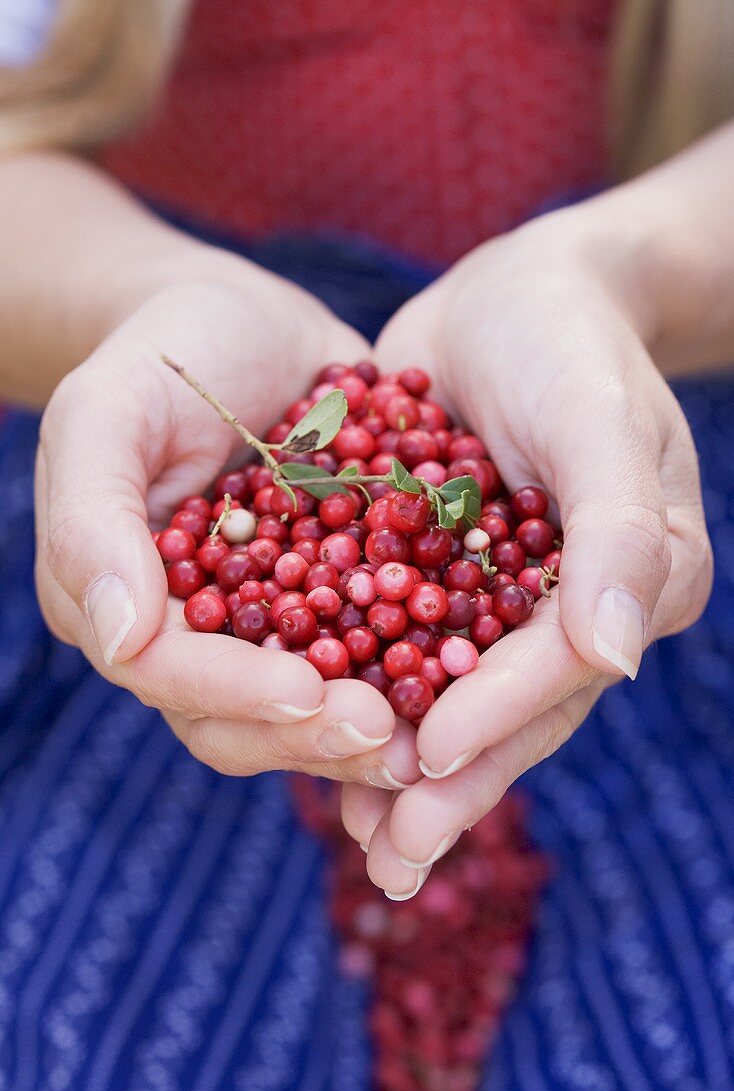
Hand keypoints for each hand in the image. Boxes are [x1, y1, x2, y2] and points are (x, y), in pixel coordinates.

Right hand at [36, 262, 419, 788]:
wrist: (245, 320)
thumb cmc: (164, 352)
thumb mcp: (106, 411)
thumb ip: (92, 521)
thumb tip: (118, 639)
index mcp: (131, 603)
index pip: (170, 673)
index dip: (233, 692)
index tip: (306, 692)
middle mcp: (202, 632)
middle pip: (242, 719)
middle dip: (311, 733)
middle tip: (388, 735)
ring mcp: (277, 622)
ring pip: (313, 706)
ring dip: (371, 729)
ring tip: (438, 732)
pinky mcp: (342, 596)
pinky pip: (376, 648)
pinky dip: (418, 666)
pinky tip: (471, 674)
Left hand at [342, 211, 712, 897]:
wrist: (514, 292)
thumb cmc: (569, 341)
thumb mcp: (598, 419)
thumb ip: (616, 534)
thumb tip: (616, 660)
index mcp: (633, 579)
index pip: (563, 667)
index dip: (498, 718)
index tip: (428, 764)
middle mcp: (571, 604)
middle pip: (511, 707)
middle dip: (451, 781)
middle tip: (389, 854)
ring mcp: (504, 596)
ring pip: (454, 695)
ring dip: (404, 766)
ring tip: (356, 834)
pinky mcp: (443, 574)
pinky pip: (404, 647)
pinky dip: (367, 695)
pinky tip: (318, 740)